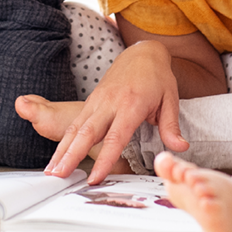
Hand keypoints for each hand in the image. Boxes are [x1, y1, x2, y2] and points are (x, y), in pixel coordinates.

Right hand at [45, 40, 189, 183]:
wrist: (143, 53)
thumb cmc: (158, 77)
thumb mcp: (170, 99)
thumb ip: (171, 126)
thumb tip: (180, 148)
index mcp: (131, 104)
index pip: (115, 137)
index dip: (104, 159)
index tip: (94, 178)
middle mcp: (110, 103)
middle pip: (87, 133)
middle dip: (71, 156)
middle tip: (59, 176)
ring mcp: (98, 101)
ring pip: (76, 128)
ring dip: (62, 150)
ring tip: (51, 171)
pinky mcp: (92, 101)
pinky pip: (75, 122)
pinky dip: (64, 140)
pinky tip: (57, 156)